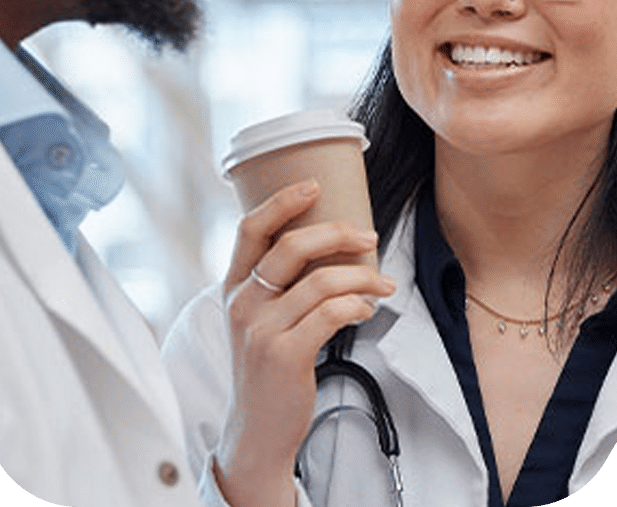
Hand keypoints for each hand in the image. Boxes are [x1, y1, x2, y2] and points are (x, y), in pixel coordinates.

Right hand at [214, 179, 395, 506]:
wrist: (257, 431)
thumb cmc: (266, 370)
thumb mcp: (257, 320)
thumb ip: (277, 284)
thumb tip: (328, 245)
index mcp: (234, 287)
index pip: (250, 229)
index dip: (282, 202)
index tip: (315, 186)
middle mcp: (242, 304)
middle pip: (292, 247)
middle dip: (338, 234)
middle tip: (369, 236)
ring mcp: (261, 330)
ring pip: (321, 282)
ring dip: (361, 277)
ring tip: (381, 285)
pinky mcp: (285, 356)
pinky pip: (331, 315)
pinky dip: (357, 306)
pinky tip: (367, 311)